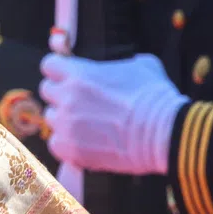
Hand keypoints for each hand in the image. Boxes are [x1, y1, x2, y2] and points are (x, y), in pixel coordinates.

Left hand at [39, 53, 186, 175]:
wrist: (164, 133)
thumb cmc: (155, 97)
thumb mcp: (144, 66)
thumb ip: (125, 63)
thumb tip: (128, 63)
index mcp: (80, 73)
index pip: (49, 65)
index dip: (59, 70)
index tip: (67, 76)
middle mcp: (67, 97)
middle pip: (47, 91)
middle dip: (61, 94)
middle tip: (80, 102)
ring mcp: (67, 125)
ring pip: (51, 118)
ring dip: (64, 120)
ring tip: (86, 125)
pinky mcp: (71, 150)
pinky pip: (55, 144)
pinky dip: (66, 144)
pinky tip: (84, 142)